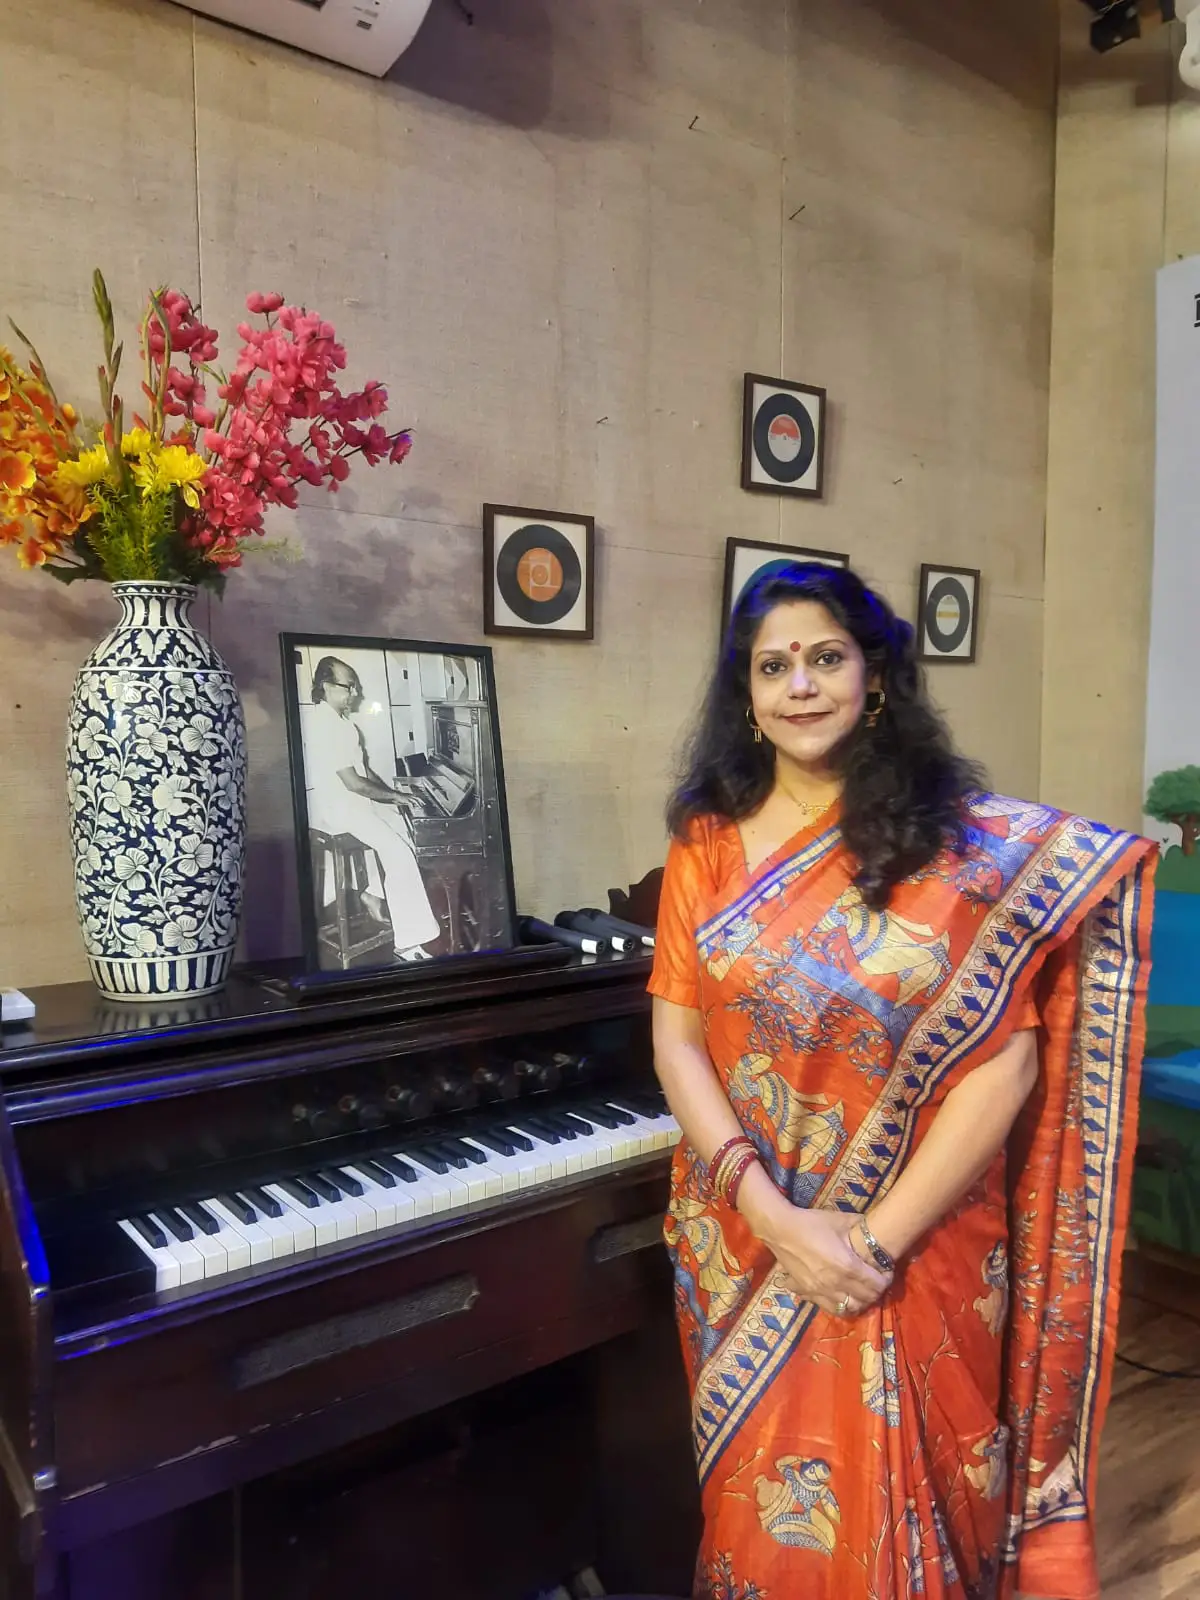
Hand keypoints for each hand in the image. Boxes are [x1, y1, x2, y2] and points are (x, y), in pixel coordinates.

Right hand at [756, 1199, 892, 1317]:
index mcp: (847, 1265)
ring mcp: (821, 1291)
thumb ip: (860, 1226)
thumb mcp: (840, 1220)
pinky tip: (843, 1297)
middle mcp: (837, 1283)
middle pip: (866, 1298)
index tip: (886, 1272)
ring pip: (849, 1308)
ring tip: (862, 1292)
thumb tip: (875, 1229)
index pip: (876, 1284)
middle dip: (876, 1292)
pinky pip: (831, 1308)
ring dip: (860, 1302)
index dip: (886, 1280)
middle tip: (877, 1282)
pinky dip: (841, 1306)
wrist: (781, 1230)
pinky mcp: (809, 1293)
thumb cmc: (812, 1223)